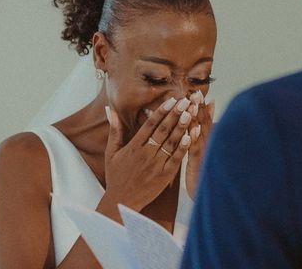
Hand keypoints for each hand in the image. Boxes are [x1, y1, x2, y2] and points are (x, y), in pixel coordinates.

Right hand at [102, 97, 194, 211]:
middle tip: (186, 100)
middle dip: (175, 114)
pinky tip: (191, 136)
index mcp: (134, 146)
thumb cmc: (116, 176)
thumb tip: (110, 109)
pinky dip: (183, 147)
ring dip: (182, 126)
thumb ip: (114, 130)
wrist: (121, 202)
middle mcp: (145, 154)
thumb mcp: (111, 152)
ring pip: (171, 142)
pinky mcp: (164, 176)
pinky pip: (175, 159)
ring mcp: (156, 165)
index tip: (172, 99)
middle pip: (163, 130)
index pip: (150, 124)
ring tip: (191, 113)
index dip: (162, 111)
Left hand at [184, 91, 214, 198]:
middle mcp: (208, 146)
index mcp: (207, 143)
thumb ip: (203, 142)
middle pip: (204, 124)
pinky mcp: (200, 166)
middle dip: (199, 108)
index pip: (203, 121)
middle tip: (196, 92)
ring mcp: (205, 155)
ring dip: (198, 118)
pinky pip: (196, 150)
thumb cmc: (205, 177)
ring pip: (201, 134)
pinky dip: (195, 138)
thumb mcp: (204, 158)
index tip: (196, 93)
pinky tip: (193, 128)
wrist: (211, 199)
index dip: (200, 107)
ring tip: (195, 104)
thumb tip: (202, 127)